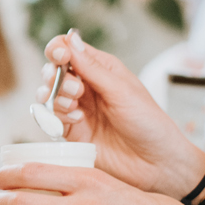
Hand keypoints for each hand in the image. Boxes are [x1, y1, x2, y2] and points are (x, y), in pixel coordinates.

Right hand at [39, 31, 204, 197]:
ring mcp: (78, 110)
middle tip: (76, 89)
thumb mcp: (121, 90)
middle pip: (53, 71)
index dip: (58, 49)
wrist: (156, 164)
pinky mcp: (72, 133)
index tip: (59, 56)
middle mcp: (87, 87)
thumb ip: (91, 67)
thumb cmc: (148, 123)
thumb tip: (70, 40)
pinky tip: (78, 121)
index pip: (68, 49)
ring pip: (48, 95)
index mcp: (102, 69)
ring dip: (56, 97)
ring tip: (75, 106)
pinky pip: (50, 119)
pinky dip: (57, 117)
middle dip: (55, 76)